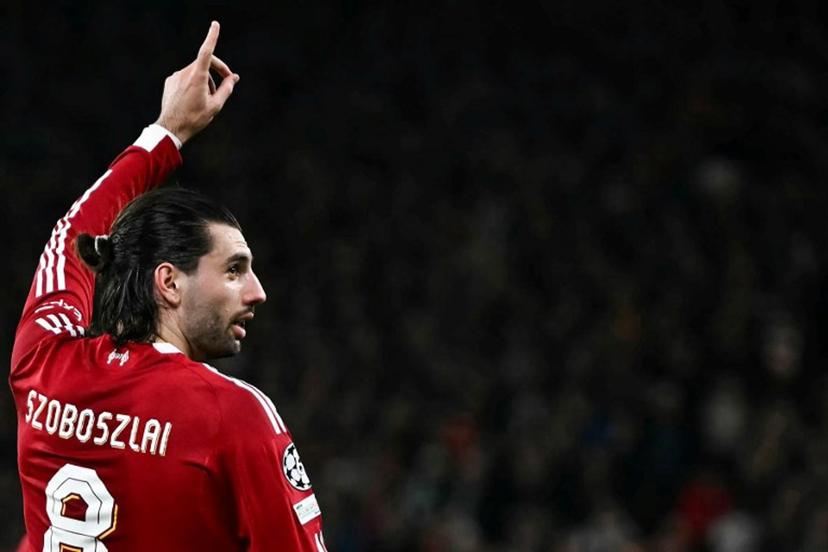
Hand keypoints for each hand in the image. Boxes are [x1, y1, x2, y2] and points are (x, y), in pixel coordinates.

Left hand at [155, 21, 239, 144]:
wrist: (172, 128)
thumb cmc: (195, 118)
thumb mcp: (216, 105)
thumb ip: (227, 89)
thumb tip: (234, 78)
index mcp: (198, 77)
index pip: (206, 52)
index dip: (212, 37)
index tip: (215, 25)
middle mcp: (185, 72)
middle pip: (206, 63)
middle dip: (218, 71)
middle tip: (228, 83)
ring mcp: (176, 76)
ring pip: (196, 72)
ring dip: (206, 81)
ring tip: (207, 99)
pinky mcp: (170, 81)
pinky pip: (186, 77)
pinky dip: (194, 83)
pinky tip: (194, 99)